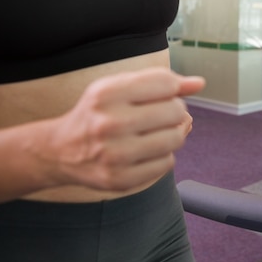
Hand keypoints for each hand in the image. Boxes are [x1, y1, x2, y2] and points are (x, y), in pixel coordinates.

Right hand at [36, 68, 204, 190]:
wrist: (62, 151)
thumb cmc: (98, 114)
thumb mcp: (120, 87)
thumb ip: (160, 81)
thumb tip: (199, 83)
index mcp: (107, 93)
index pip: (166, 83)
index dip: (174, 88)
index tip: (165, 94)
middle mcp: (109, 123)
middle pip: (176, 111)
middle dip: (175, 111)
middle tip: (160, 115)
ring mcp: (115, 154)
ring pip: (176, 138)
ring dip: (174, 133)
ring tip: (157, 132)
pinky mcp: (121, 179)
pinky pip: (167, 163)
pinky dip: (163, 155)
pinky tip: (147, 151)